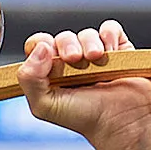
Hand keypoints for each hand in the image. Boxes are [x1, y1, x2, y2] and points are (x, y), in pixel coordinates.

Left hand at [19, 21, 150, 149]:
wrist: (120, 120)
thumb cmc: (84, 118)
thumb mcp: (44, 105)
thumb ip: (29, 79)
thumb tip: (39, 48)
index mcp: (50, 74)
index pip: (38, 46)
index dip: (41, 46)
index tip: (50, 58)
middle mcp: (71, 64)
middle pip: (62, 38)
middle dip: (67, 44)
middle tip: (74, 59)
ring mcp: (95, 55)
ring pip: (86, 33)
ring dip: (89, 42)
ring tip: (95, 58)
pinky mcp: (118, 50)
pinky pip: (110, 29)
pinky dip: (109, 35)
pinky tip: (109, 51)